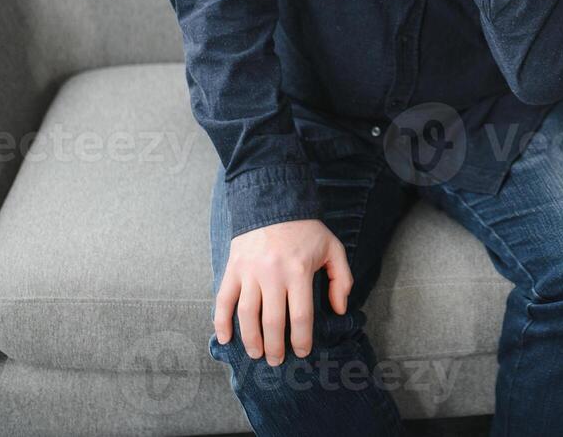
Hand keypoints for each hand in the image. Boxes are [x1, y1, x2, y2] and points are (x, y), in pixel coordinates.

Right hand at [213, 218, 352, 365]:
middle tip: (276, 360)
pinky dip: (221, 321)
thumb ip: (341, 279)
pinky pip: (223, 299)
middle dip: (275, 347)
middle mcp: (273, 274)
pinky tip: (224, 338)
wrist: (273, 202)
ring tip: (256, 354)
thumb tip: (339, 309)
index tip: (301, 352)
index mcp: (299, 271)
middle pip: (273, 321)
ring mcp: (250, 272)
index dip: (302, 339)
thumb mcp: (332, 248)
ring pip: (247, 315)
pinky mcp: (233, 268)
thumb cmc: (305, 229)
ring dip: (250, 339)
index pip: (301, 316)